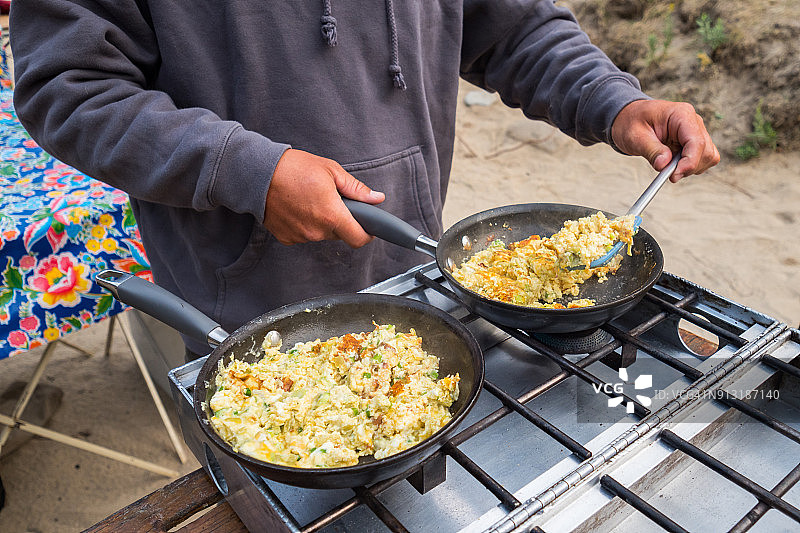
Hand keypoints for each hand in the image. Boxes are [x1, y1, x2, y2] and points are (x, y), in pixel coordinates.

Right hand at [264, 149, 384, 246]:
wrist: (256, 174)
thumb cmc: (293, 168)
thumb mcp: (331, 171)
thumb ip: (356, 189)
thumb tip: (377, 199)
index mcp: (332, 215)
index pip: (359, 239)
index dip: (367, 234)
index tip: (368, 227)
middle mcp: (317, 231)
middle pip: (340, 235)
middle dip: (341, 221)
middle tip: (332, 200)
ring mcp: (300, 236)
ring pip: (322, 234)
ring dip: (322, 222)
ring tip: (311, 200)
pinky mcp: (287, 238)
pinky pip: (304, 234)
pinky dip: (305, 224)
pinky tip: (297, 207)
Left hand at [611, 99, 719, 180]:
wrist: (630, 118)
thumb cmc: (631, 122)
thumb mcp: (635, 136)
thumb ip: (651, 150)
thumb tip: (663, 165)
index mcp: (681, 115)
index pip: (696, 141)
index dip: (689, 162)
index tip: (674, 176)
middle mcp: (694, 122)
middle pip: (706, 151)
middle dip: (688, 167)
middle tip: (667, 173)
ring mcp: (696, 131)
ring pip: (708, 157)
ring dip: (690, 168)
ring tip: (667, 164)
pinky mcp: (694, 142)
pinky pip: (703, 159)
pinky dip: (690, 167)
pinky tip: (673, 164)